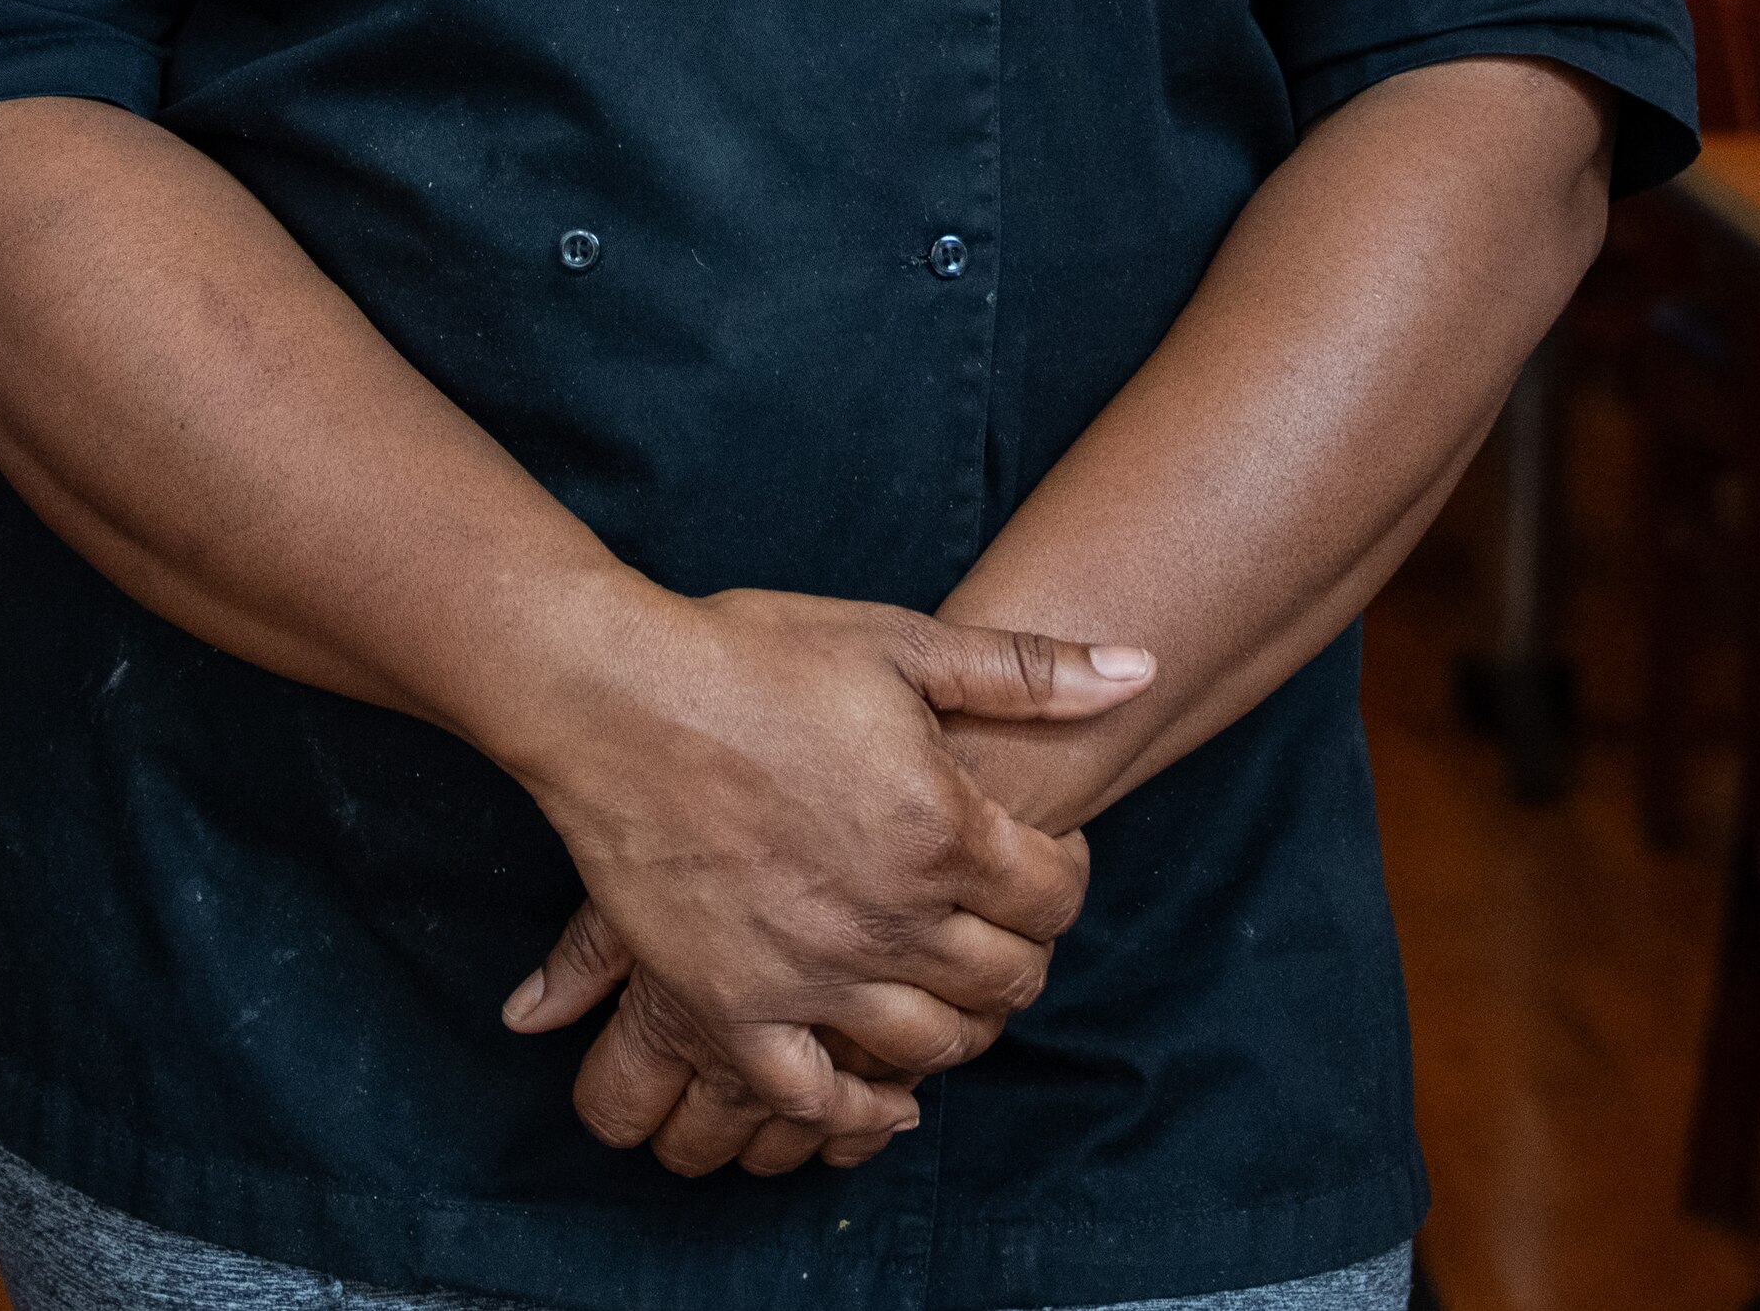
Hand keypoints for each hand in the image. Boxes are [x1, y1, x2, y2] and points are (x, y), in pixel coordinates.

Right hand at [489, 592, 1150, 1167]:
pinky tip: (883, 1100)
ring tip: (951, 999)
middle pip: (1006, 979)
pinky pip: (812, 1098)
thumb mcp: (900, 642)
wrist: (613, 692)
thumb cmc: (752, 655)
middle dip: (1019, 958)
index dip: (1064, 878)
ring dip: (958, 1031)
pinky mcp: (733, 1005)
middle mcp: (893, 918)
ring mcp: (812, 973)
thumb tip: (1146, 666)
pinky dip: (858, 1115)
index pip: (1056, 897)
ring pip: (928, 1044)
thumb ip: (1030, 670)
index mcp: (946, 830)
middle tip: (999, 931)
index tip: (1042, 860)